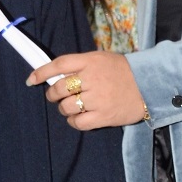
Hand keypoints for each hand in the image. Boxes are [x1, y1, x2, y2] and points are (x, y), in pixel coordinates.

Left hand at [27, 51, 146, 129]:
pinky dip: (73, 121)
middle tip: (55, 96)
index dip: (41, 72)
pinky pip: (78, 122)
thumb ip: (81, 65)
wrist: (150, 86)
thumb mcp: (102, 59)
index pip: (59, 64)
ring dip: (64, 108)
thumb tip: (56, 75)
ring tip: (71, 106)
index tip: (31, 79)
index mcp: (91, 61)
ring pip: (66, 106)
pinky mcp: (103, 116)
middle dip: (52, 94)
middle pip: (59, 88)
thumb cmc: (124, 71)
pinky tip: (78, 117)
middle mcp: (92, 79)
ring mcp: (98, 99)